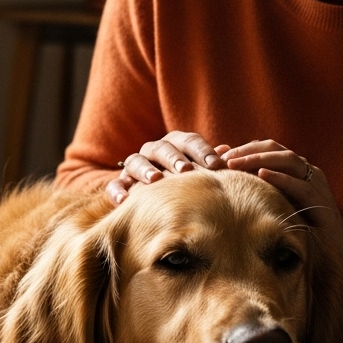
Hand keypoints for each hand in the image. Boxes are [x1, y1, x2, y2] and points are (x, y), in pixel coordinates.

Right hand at [105, 131, 226, 205]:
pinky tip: (124, 201)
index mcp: (175, 144)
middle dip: (174, 157)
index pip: (189, 141)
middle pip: (162, 148)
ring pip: (136, 161)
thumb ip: (211, 162)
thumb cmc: (185, 181)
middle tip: (186, 169)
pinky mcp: (121, 184)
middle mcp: (153, 151)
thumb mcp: (199, 171)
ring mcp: (134, 166)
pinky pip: (114, 185)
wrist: (154, 196)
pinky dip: (117, 191)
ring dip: (145, 169)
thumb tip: (228, 150)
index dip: (203, 151)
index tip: (217, 165)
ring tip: (155, 180)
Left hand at [222, 140, 342, 292]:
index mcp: (295, 169)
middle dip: (246, 150)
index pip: (266, 149)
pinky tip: (262, 175)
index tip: (218, 152)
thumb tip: (228, 183)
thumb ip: (261, 191)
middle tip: (223, 157)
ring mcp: (315, 182)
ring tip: (235, 163)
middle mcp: (306, 170)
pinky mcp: (321, 198)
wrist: (336, 250)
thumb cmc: (303, 227)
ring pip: (287, 159)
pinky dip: (280, 176)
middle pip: (274, 148)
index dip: (242, 148)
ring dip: (258, 158)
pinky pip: (300, 184)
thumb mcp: (278, 204)